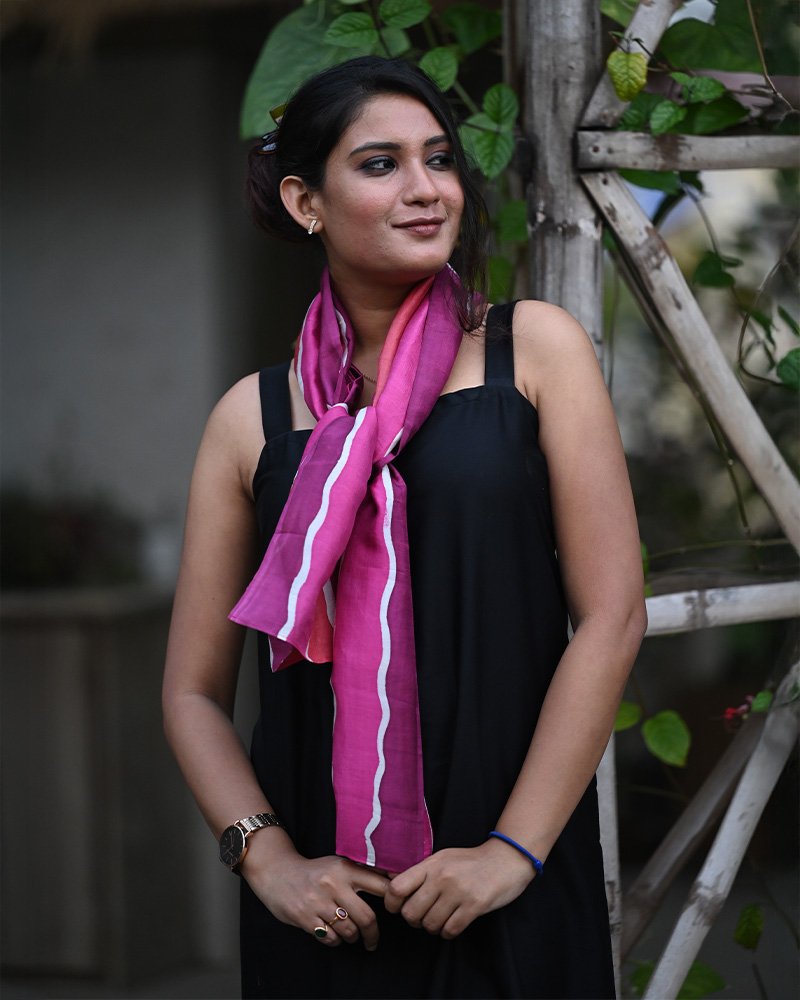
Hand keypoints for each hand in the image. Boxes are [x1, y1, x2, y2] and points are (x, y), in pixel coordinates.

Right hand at [241, 834, 390, 949]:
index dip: (394, 900)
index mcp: (345, 868)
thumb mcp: (338, 864)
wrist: (277, 872)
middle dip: (373, 934)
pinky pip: (331, 939)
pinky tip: (331, 932)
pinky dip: (335, 940)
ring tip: (348, 932)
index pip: (380, 885)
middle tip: (373, 940)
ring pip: (349, 932)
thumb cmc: (314, 871)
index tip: (396, 909)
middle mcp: (333, 884)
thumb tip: (394, 879)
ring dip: (352, 937)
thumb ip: (362, 872)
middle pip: (367, 918)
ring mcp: (319, 902)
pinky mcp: (306, 918)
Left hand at [384, 839, 535, 938]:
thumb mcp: (443, 858)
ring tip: (440, 919)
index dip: (391, 903)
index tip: (398, 907)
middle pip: (411, 912)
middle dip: (414, 920)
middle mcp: (442, 877)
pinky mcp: (475, 905)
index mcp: (431, 864)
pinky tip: (453, 923)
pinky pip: (450, 930)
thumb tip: (391, 882)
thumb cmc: (470, 862)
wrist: (505, 859)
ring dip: (433, 927)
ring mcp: (459, 891)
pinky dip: (448, 931)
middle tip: (423, 916)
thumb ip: (420, 871)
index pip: (397, 888)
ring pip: (430, 924)